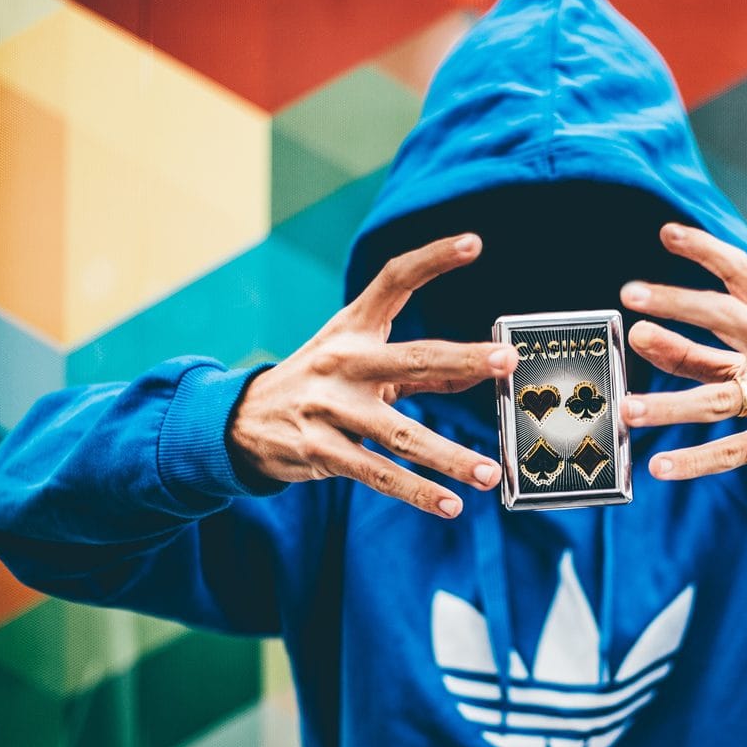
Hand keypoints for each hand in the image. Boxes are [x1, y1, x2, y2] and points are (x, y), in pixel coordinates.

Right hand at [228, 234, 517, 517]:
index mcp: (353, 328)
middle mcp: (343, 361)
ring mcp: (330, 408)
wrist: (240, 420)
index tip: (474, 242)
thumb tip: (480, 371)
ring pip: (400, 433)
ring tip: (489, 472)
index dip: (433, 258)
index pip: (394, 280)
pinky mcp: (321, 452)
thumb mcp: (359, 360)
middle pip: (411, 358)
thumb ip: (420, 368)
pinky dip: (417, 492)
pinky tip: (450, 505)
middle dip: (462, 360)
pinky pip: (378, 475)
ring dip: (449, 456)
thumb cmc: (319, 383)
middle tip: (506, 361)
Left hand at [619, 224, 746, 480]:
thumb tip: (641, 337)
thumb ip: (698, 349)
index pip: (742, 272)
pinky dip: (695, 460)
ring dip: (671, 404)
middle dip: (677, 304)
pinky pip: (734, 450)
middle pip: (728, 319)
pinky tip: (661, 466)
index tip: (668, 233)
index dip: (706, 249)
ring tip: (628, 408)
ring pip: (722, 397)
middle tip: (630, 295)